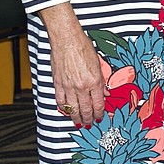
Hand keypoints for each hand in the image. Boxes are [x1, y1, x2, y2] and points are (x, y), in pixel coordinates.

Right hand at [41, 3, 105, 128]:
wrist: (66, 39)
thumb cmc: (82, 47)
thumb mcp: (98, 63)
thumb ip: (102, 80)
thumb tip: (105, 93)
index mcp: (94, 81)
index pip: (98, 104)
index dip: (100, 113)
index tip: (100, 117)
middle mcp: (82, 86)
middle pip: (86, 110)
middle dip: (88, 119)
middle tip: (90, 124)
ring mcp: (69, 86)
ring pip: (72, 109)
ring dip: (76, 118)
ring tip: (79, 123)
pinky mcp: (58, 83)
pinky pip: (60, 101)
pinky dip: (64, 108)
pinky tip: (67, 111)